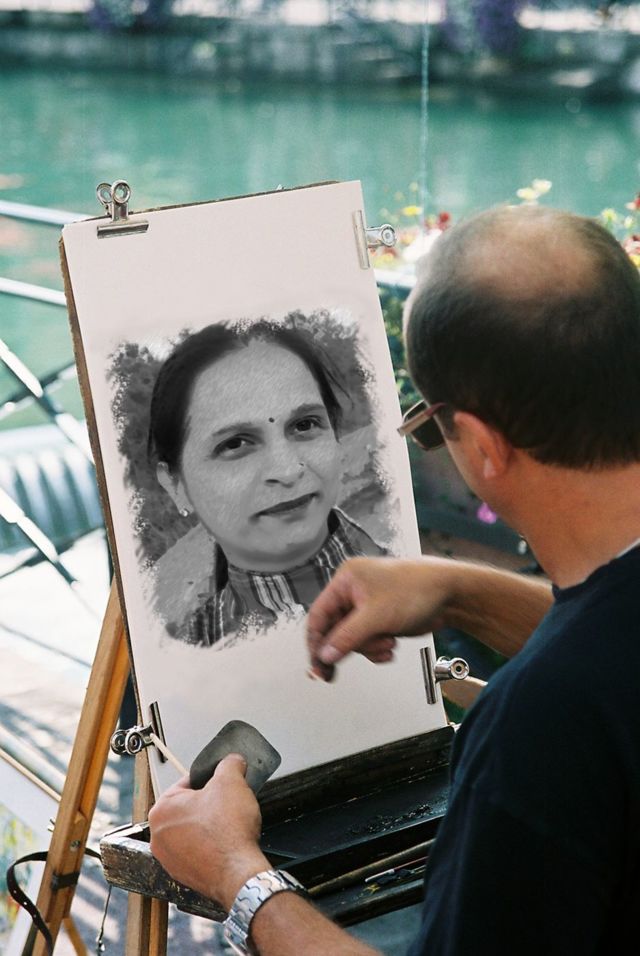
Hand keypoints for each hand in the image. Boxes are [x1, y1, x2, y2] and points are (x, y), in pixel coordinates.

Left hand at [148, 753, 269, 908]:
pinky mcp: (183, 875)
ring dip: (208, 826)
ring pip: (191, 831)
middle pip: (188, 808)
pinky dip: (210, 847)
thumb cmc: (228, 833)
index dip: (209, 781)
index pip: (186, 783)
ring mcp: (169, 859)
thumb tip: (232, 761)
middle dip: (208, 804)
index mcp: (161, 809)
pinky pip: (196, 851)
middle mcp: (159, 836)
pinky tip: (225, 844)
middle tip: (227, 805)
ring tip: (227, 826)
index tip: (222, 785)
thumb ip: (229, 764)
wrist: (238, 873)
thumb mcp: (232, 781)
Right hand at [306, 556, 453, 680]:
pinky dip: (377, 648)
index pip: (318, 615)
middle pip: (335, 630)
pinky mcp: (380, 618)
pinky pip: (368, 640)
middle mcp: (353, 592)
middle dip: (349, 646)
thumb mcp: (376, 616)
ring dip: (369, 647)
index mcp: (346, 580)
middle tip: (334, 673)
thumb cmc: (416, 589)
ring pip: (352, 639)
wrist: (449, 594)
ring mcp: (367, 606)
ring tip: (387, 644)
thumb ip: (347, 637)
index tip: (317, 666)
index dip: (315, 642)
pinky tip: (390, 647)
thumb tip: (324, 655)